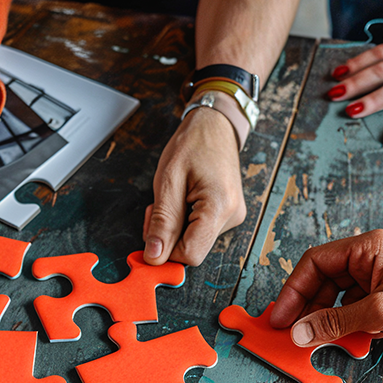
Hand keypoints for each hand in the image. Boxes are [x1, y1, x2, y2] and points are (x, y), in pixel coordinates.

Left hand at [143, 107, 245, 266]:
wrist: (214, 126)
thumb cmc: (192, 145)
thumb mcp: (168, 181)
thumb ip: (162, 222)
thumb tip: (154, 256)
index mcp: (220, 207)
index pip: (190, 255)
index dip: (165, 251)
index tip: (150, 232)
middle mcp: (232, 217)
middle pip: (191, 250)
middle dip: (166, 236)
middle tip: (156, 207)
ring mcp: (232, 217)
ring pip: (193, 242)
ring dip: (173, 227)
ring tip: (171, 198)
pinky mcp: (227, 215)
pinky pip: (199, 231)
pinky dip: (183, 222)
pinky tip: (182, 201)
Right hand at [269, 230, 382, 345]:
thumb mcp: (381, 313)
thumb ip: (336, 322)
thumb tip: (303, 331)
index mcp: (366, 247)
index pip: (314, 263)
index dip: (293, 290)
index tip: (281, 314)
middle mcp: (368, 257)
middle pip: (322, 280)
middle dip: (307, 308)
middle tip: (293, 331)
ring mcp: (375, 275)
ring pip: (336, 296)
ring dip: (327, 318)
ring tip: (318, 337)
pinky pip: (352, 306)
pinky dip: (346, 323)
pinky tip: (347, 337)